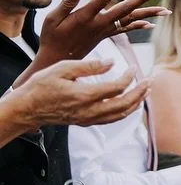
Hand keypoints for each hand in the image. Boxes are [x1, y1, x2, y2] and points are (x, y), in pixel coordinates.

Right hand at [5, 58, 148, 130]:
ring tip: (145, 92)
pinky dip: (124, 112)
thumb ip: (89, 66)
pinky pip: (111, 120)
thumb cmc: (41, 86)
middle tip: (149, 81)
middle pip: (124, 104)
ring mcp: (88, 119)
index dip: (129, 77)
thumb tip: (112, 62)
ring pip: (120, 115)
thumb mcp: (62, 69)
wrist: (26, 108)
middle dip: (140, 92)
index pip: (117, 87)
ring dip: (136, 103)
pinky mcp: (85, 122)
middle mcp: (89, 110)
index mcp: (85, 95)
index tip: (132, 66)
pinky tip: (129, 104)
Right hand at [35, 0, 167, 64]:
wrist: (58, 61)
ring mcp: (105, 30)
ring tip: (167, 10)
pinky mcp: (107, 35)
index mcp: (86, 16)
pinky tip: (150, 23)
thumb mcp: (52, 19)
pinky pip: (126, 29)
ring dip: (149, 14)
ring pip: (131, 19)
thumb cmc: (51, 37)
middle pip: (126, 9)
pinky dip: (138, 25)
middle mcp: (100, 23)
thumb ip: (66, 3)